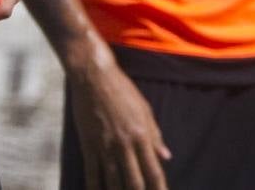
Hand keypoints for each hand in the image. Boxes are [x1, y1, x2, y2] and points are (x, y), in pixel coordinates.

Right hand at [67, 58, 170, 189]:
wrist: (94, 76)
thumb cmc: (122, 90)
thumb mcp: (144, 109)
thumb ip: (155, 135)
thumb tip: (165, 156)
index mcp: (142, 136)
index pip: (154, 172)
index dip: (159, 189)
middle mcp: (125, 145)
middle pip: (135, 182)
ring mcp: (105, 146)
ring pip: (113, 181)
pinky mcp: (88, 144)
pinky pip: (92, 172)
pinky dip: (94, 187)